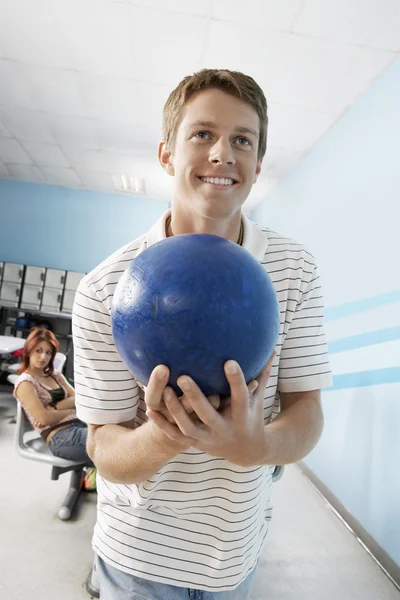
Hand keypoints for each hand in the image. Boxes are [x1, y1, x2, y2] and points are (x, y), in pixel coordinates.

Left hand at [146, 353, 275, 465]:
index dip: (235, 380)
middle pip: (208, 414)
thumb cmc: (252, 416)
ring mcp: (208, 439)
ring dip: (176, 410)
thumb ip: (262, 374)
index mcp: (242, 416)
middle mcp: (225, 430)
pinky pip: (176, 436)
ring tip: (165, 391)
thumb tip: (271, 349)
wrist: (246, 452)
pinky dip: (163, 425)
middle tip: (183, 376)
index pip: (240, 396)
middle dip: (195, 396)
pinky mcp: (196, 444)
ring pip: (189, 427)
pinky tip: (150, 411)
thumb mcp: (258, 398)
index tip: (229, 361)